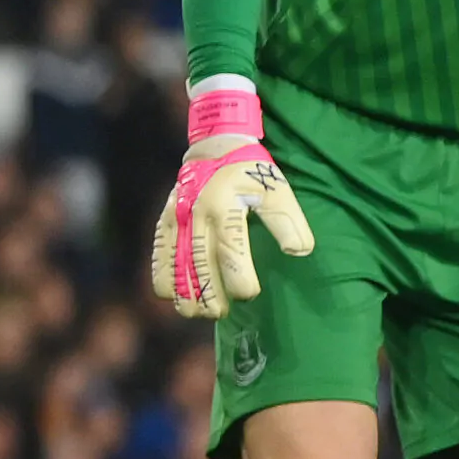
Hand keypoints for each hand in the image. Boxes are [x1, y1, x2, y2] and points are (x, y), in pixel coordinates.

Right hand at [149, 87, 314, 318]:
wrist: (214, 145)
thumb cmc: (251, 172)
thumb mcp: (276, 189)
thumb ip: (288, 221)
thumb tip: (299, 251)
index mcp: (225, 207)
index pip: (230, 252)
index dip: (239, 279)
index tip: (249, 294)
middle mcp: (195, 215)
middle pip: (198, 265)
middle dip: (207, 295)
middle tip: (220, 314)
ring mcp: (176, 219)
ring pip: (174, 264)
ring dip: (182, 292)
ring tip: (194, 313)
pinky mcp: (164, 221)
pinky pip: (158, 254)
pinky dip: (161, 277)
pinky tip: (170, 295)